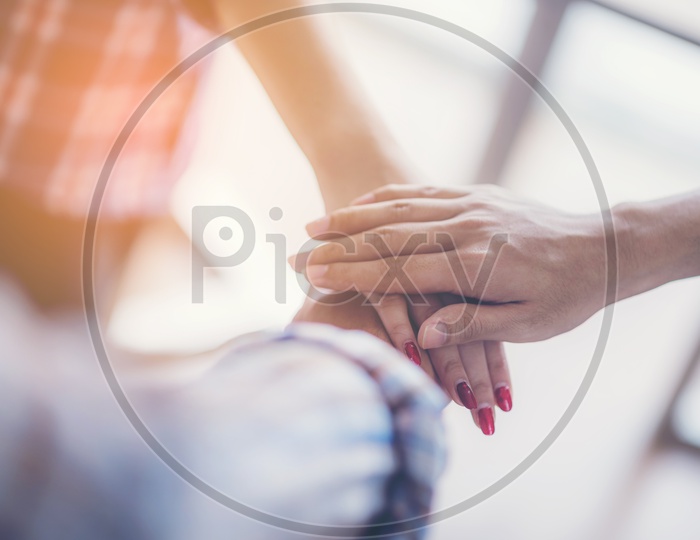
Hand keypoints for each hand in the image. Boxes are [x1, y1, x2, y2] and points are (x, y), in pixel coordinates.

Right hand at [298, 184, 607, 347]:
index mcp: (476, 266)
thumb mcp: (526, 324)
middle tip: (297, 252)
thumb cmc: (564, 296)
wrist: (600, 249)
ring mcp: (470, 206)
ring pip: (399, 208)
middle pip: (389, 236)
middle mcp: (466, 229)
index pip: (400, 269)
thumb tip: (422, 338)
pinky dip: (386, 197)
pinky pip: (422, 192)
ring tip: (314, 224)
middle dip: (338, 246)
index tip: (313, 274)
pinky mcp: (475, 195)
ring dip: (354, 216)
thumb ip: (470, 327)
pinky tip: (361, 201)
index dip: (353, 273)